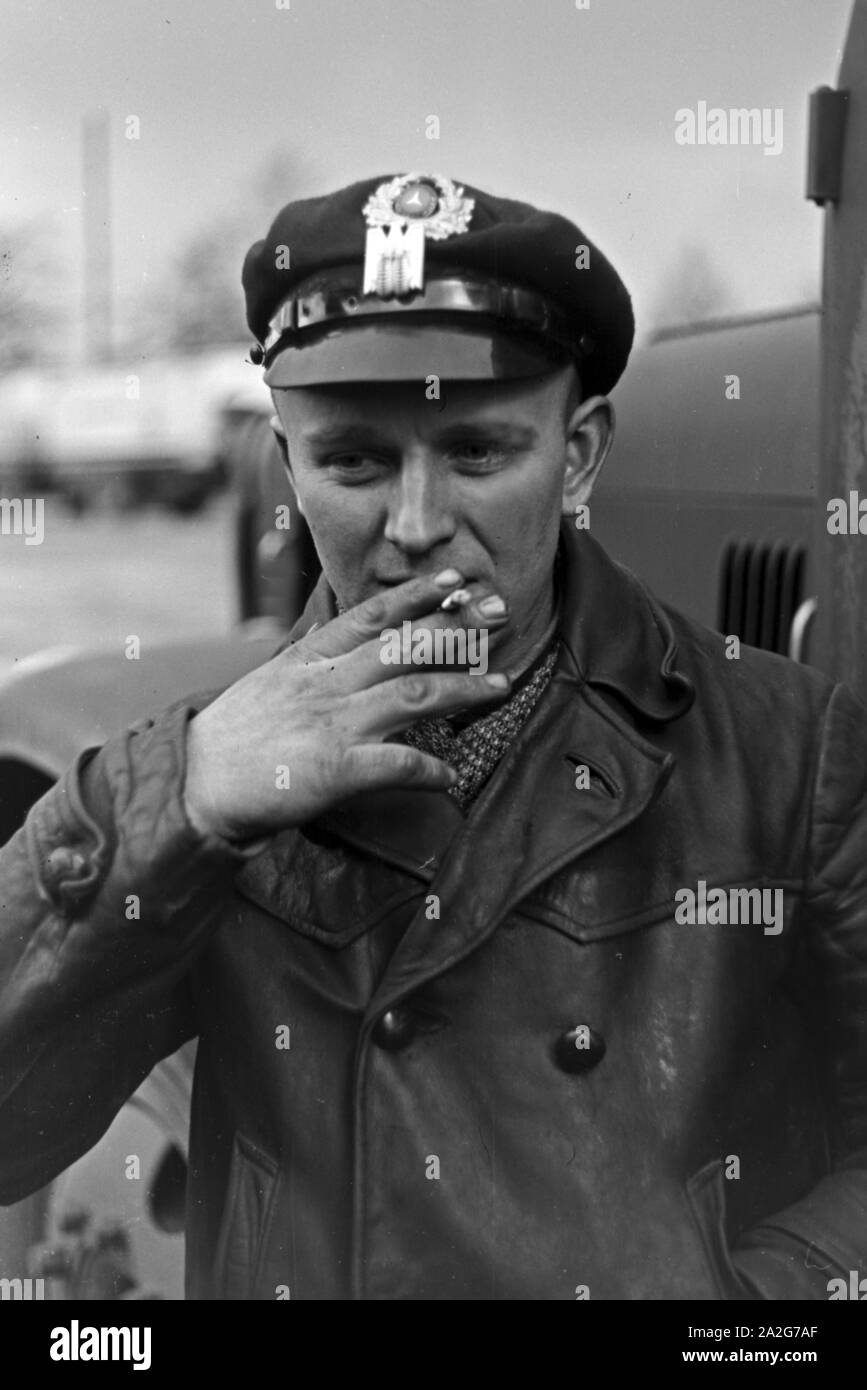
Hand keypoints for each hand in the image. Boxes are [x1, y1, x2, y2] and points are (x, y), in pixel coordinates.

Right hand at [183, 571, 510, 842]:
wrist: (195, 783)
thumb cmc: (234, 737)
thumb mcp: (271, 682)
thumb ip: (314, 663)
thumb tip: (351, 645)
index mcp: (310, 660)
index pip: (371, 616)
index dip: (416, 595)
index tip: (453, 580)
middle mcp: (326, 684)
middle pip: (405, 646)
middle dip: (458, 627)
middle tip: (500, 611)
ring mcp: (333, 724)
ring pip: (413, 695)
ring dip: (463, 688)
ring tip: (501, 684)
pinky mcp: (335, 770)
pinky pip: (396, 764)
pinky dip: (429, 769)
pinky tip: (451, 774)